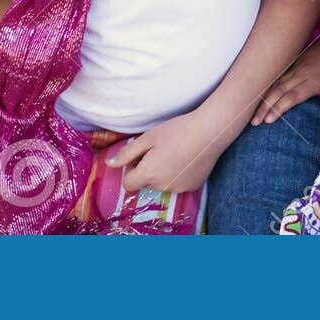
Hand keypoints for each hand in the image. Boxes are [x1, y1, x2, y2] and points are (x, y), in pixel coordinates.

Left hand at [108, 113, 229, 194]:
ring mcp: (178, 189)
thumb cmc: (177, 130)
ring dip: (163, 173)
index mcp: (148, 175)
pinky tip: (187, 159)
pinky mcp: (192, 187)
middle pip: (145, 183)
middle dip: (148, 170)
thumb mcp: (148, 137)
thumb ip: (126, 153)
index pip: (128, 183)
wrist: (210, 132)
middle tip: (160, 150)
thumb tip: (109, 164)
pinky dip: (178, 175)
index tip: (142, 155)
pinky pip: (177, 184)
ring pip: (162, 184)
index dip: (132, 169)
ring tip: (176, 153)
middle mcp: (161, 186)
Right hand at [254, 35, 319, 124]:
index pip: (292, 97)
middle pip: (279, 92)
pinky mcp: (295, 63)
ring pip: (276, 85)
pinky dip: (269, 88)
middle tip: (254, 122)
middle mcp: (301, 75)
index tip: (268, 121)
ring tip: (254, 114)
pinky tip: (262, 98)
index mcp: (313, 82)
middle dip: (265, 107)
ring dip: (264, 99)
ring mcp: (297, 68)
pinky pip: (279, 77)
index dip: (279, 108)